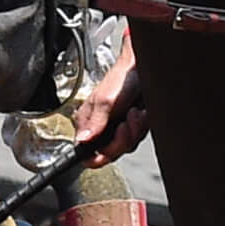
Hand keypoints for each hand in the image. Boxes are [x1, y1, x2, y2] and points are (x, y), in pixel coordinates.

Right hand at [72, 42, 148, 161]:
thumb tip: (82, 140)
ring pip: (126, 146)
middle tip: (124, 123)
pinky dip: (141, 126)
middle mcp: (100, 129)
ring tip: (133, 112)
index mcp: (87, 124)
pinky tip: (140, 113)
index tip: (108, 151)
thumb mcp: (105, 100)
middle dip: (121, 139)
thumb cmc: (121, 78)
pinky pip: (137, 138)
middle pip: (110, 153)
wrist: (141, 69)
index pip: (86, 153)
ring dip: (134, 129)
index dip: (97, 156)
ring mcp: (116, 129)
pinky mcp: (131, 128)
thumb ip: (95, 123)